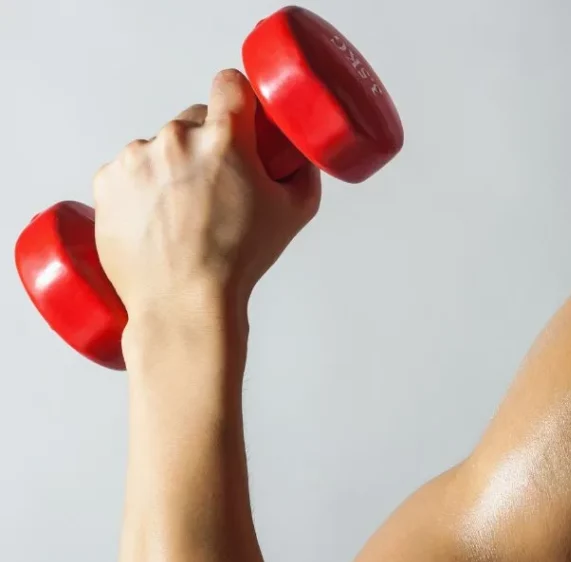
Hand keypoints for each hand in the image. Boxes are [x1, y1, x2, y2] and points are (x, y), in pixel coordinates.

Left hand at [92, 69, 321, 353]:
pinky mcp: (107, 181)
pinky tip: (158, 224)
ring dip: (170, 172)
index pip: (229, 85)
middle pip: (193, 121)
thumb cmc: (237, 264)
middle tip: (216, 191)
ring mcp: (135, 158)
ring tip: (183, 218)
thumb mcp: (293, 216)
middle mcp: (175, 139)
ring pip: (158, 149)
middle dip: (206, 148)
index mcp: (223, 140)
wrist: (184, 305)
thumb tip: (297, 158)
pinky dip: (141, 193)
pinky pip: (127, 173)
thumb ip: (300, 174)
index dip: (237, 102)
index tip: (238, 119)